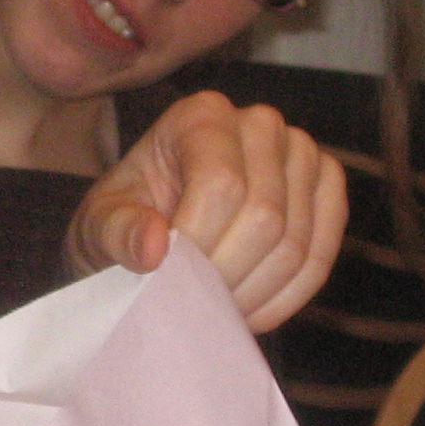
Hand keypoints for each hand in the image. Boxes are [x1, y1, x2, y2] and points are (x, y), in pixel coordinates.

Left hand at [67, 92, 346, 333]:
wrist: (159, 229)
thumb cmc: (126, 221)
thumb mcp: (98, 226)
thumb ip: (115, 232)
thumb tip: (153, 247)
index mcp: (202, 116)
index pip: (221, 183)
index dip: (198, 243)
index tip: (167, 276)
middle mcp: (260, 123)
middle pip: (265, 216)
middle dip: (225, 275)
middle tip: (191, 301)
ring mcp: (302, 154)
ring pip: (295, 244)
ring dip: (252, 293)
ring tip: (214, 307)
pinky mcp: (326, 190)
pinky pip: (321, 258)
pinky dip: (284, 297)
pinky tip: (248, 310)